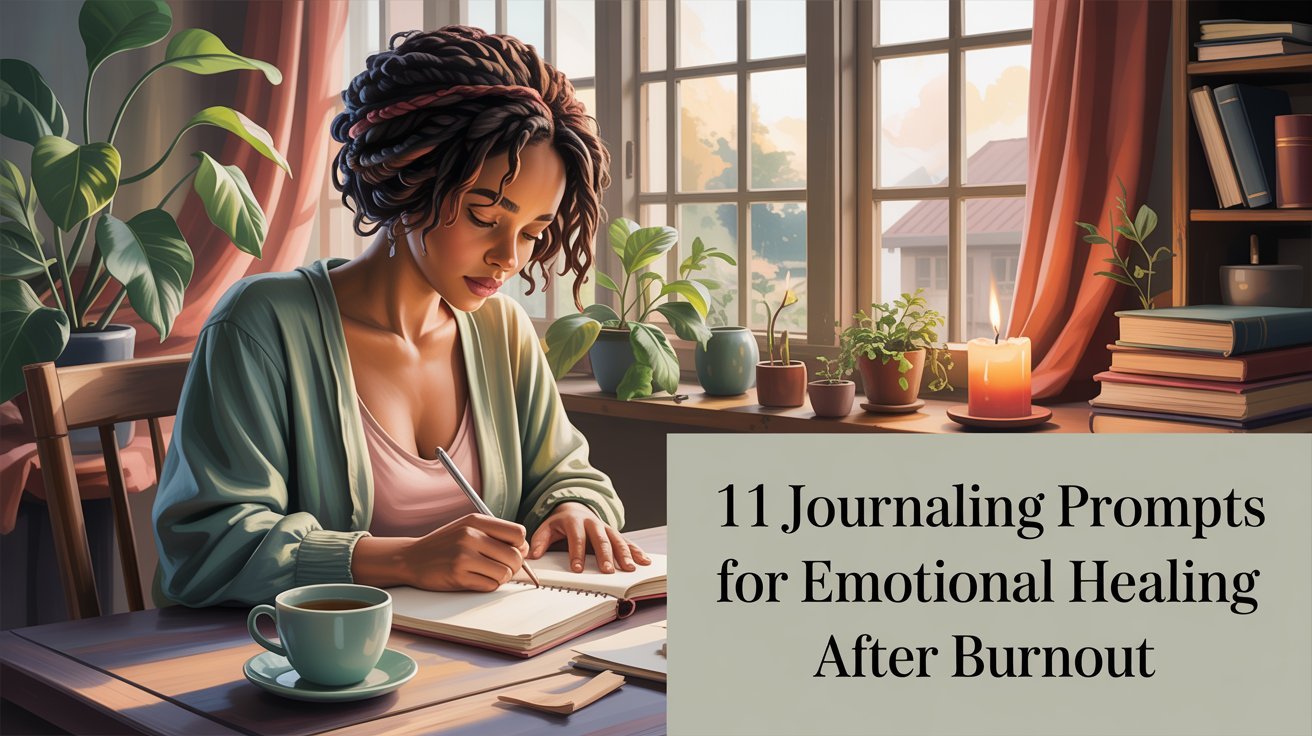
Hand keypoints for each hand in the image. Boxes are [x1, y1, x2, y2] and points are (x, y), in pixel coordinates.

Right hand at [399, 513, 529, 591]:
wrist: (411, 558)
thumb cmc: (444, 544)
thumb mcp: (467, 528)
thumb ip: (494, 534)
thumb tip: (524, 549)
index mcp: (476, 521)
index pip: (518, 533)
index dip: (520, 546)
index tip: (513, 551)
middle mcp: (470, 536)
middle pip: (515, 556)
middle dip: (513, 566)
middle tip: (502, 568)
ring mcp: (463, 556)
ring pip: (504, 573)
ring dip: (501, 578)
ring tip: (488, 573)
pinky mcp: (458, 576)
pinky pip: (490, 586)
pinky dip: (488, 586)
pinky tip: (476, 579)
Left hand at [527, 502, 651, 573]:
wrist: (574, 507)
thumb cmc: (560, 523)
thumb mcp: (547, 528)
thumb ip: (539, 540)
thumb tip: (532, 555)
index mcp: (575, 522)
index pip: (576, 538)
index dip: (576, 554)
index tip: (577, 569)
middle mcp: (593, 523)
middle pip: (600, 540)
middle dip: (604, 556)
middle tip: (607, 571)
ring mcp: (606, 527)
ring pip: (617, 540)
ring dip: (624, 554)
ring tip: (629, 568)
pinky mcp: (614, 533)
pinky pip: (627, 541)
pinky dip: (636, 550)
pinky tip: (644, 560)